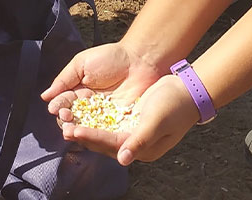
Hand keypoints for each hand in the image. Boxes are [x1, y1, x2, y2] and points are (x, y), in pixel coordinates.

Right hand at [40, 41, 164, 163]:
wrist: (140, 60)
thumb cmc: (111, 58)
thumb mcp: (81, 64)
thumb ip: (64, 79)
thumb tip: (45, 96)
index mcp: (78, 93)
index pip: (64, 104)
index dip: (59, 107)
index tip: (56, 109)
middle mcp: (89, 108)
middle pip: (73, 120)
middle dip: (66, 121)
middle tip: (65, 120)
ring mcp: (104, 118)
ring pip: (87, 129)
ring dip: (78, 131)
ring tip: (73, 131)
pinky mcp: (119, 125)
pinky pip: (105, 133)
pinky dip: (96, 136)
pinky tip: (90, 136)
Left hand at [57, 73, 200, 165]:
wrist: (187, 90)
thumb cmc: (175, 105)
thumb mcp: (157, 121)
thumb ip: (139, 141)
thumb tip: (123, 160)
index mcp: (143, 149)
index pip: (111, 145)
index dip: (91, 138)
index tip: (73, 131)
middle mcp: (136, 144)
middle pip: (104, 143)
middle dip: (84, 136)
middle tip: (64, 129)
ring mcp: (133, 133)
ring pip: (104, 134)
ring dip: (87, 129)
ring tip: (69, 124)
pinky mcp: (131, 121)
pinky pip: (109, 124)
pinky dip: (96, 120)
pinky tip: (83, 115)